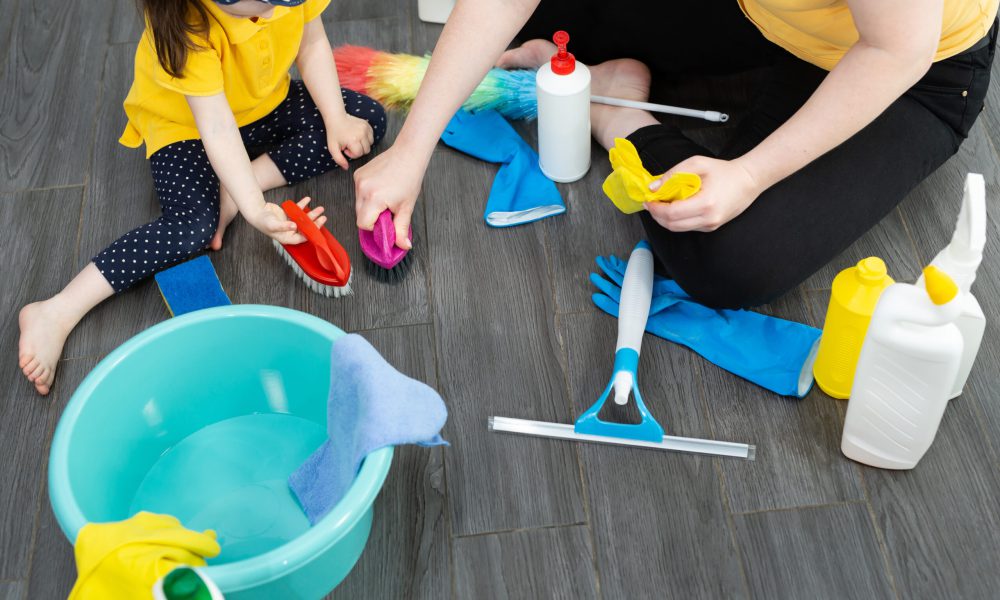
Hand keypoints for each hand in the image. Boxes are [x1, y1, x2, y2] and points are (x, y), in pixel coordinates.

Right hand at [247, 197, 326, 244]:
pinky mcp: (288, 215)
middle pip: (306, 228)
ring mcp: (289, 223)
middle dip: (315, 222)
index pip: (302, 237)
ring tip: (320, 208)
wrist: (255, 211)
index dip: (311, 232)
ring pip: (304, 219)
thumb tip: (294, 227)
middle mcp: (290, 231)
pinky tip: (308, 199)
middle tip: (323, 217)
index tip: (318, 226)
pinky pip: (298, 210)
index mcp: (287, 237)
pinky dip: (303, 205)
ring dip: (312, 213)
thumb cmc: (262, 221)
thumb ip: (284, 226)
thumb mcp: (273, 224)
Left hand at [326, 113, 374, 169]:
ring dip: (363, 145)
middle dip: (358, 150)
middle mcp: (361, 134)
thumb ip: (339, 160)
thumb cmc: (334, 133)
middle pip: (366, 150)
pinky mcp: (367, 125)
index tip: (345, 148)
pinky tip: (358, 136)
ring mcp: (365, 128)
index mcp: (353, 140)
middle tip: (349, 145)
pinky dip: (366, 139)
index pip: (359, 154)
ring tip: (354, 141)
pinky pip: (371, 137)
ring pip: (370, 144)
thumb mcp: (332, 148)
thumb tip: (346, 168)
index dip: (352, 154)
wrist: (336, 117)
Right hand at [353, 146, 422, 249]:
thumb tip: (404, 245)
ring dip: (369, 206)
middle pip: (359, 215)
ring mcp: (358, 180)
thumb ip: (401, 229)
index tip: (385, 222)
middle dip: (372, 217)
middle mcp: (362, 188)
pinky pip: (359, 192)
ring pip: (358, 204)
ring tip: (386, 197)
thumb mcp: (406, 207)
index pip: (363, 224)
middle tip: (388, 210)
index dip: (374, 227)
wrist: (408, 154)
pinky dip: (367, 195)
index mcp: (374, 198)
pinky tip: (381, 189)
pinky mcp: (358, 174)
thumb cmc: (409, 178)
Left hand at [644, 156, 761, 231]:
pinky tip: (674, 208)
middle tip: (651, 203)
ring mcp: (711, 225)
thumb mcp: (697, 164)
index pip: (672, 213)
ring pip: (678, 229)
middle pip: (672, 225)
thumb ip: (673, 174)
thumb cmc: (723, 171)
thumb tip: (653, 188)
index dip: (656, 208)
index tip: (649, 200)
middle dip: (657, 215)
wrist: (748, 181)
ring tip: (660, 205)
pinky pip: (687, 227)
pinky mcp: (711, 227)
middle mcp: (709, 219)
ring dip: (665, 219)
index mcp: (706, 203)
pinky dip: (676, 220)